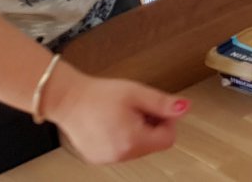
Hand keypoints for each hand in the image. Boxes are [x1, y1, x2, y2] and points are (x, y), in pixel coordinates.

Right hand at [46, 67, 186, 164]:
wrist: (67, 99)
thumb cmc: (97, 95)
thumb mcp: (136, 93)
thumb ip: (163, 103)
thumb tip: (184, 108)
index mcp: (132, 141)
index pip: (168, 139)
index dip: (167, 122)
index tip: (158, 109)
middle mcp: (119, 155)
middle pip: (153, 145)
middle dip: (152, 126)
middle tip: (138, 108)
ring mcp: (107, 159)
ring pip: (137, 148)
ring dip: (137, 132)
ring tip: (122, 114)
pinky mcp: (97, 158)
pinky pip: (121, 150)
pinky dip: (122, 138)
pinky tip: (111, 123)